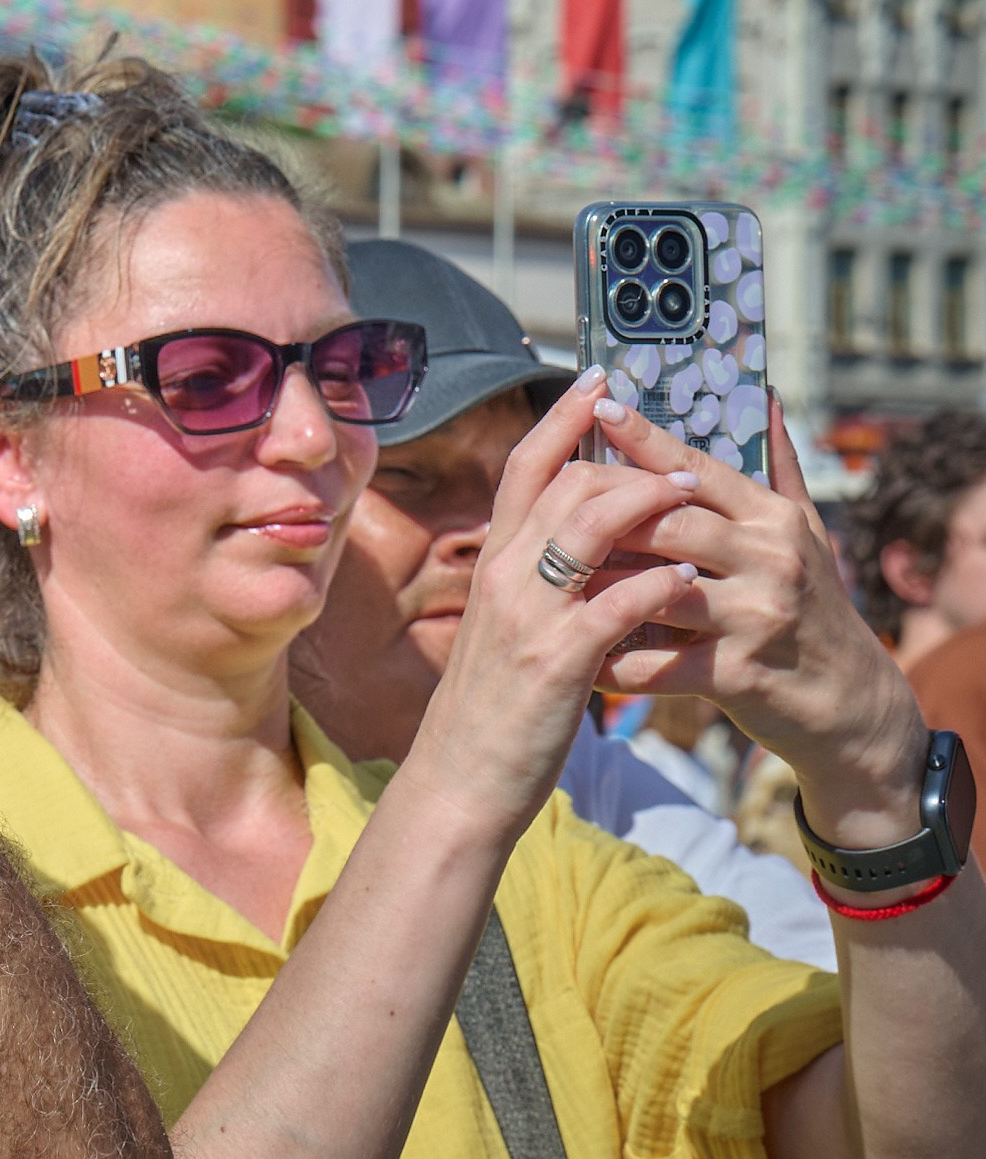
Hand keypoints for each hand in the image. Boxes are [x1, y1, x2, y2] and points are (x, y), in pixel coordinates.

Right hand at [397, 369, 705, 841]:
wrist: (461, 780)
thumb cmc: (492, 709)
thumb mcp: (504, 628)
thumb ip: (534, 580)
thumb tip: (574, 543)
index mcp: (492, 563)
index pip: (525, 467)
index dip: (563, 417)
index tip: (600, 378)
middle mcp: (503, 575)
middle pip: (567, 481)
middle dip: (630, 461)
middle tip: (682, 462)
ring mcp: (528, 614)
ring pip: (592, 524)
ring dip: (652, 503)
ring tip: (697, 499)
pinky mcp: (558, 658)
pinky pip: (617, 600)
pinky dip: (657, 581)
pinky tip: (687, 577)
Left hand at [589, 391, 929, 848]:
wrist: (851, 704)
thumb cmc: (814, 608)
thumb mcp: (805, 533)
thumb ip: (779, 466)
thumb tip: (763, 394)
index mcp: (773, 519)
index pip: (699, 470)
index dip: (646, 439)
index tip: (600, 407)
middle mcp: (770, 560)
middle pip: (671, 523)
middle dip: (607, 516)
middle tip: (553, 509)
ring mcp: (756, 617)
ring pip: (659, 591)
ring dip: (600, 588)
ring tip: (548, 581)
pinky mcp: (738, 674)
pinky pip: (658, 665)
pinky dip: (613, 663)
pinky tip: (575, 657)